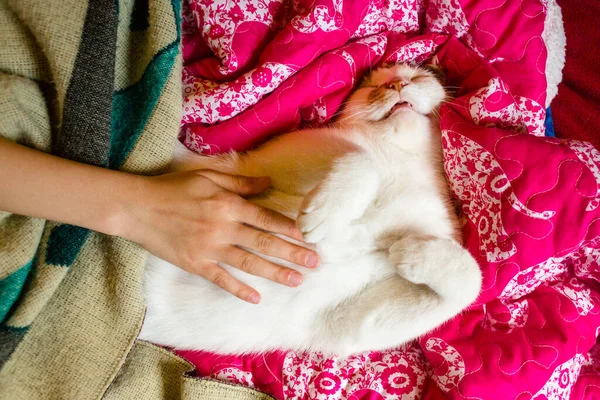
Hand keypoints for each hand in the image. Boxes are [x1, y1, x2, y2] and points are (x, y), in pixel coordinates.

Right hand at [120, 170, 318, 303]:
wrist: (138, 207)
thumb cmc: (173, 188)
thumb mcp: (208, 176)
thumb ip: (240, 183)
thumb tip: (268, 183)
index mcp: (228, 204)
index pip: (267, 218)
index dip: (290, 228)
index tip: (309, 236)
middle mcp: (223, 227)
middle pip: (264, 242)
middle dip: (292, 252)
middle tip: (315, 262)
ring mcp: (209, 248)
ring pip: (248, 262)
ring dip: (274, 272)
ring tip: (296, 280)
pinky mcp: (195, 263)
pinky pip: (221, 278)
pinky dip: (238, 289)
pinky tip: (255, 298)